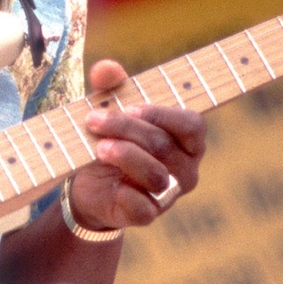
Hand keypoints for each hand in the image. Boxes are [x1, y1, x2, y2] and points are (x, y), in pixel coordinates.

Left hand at [66, 59, 207, 231]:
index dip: (163, 115)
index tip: (131, 106)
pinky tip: (108, 182)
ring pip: (155, 174)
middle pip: (164, 145)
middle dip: (126, 128)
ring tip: (99, 147)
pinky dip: (124, 193)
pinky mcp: (147, 215)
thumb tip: (106, 68)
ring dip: (125, 156)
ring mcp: (168, 194)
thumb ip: (110, 86)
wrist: (90, 185)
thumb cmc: (112, 139)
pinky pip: (143, 207)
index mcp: (186, 140)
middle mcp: (185, 168)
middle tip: (94, 119)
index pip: (192, 125)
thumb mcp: (110, 109)